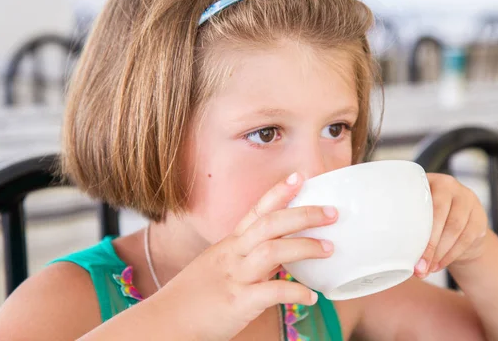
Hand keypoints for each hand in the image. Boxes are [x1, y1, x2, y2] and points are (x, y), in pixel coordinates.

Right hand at [162, 173, 336, 340]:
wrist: (165, 321)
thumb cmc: (195, 296)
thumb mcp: (219, 266)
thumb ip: (247, 257)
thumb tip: (278, 254)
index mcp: (231, 244)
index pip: (257, 210)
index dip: (279, 192)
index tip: (300, 176)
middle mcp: (234, 254)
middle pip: (270, 224)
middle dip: (303, 214)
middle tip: (332, 212)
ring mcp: (235, 277)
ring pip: (273, 252)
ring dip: (304, 247)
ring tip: (329, 249)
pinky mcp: (238, 302)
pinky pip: (271, 292)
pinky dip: (295, 292)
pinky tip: (312, 297)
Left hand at [414, 173, 488, 278]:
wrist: (456, 218)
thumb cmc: (426, 215)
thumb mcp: (415, 209)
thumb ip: (406, 220)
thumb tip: (391, 252)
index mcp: (429, 181)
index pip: (426, 204)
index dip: (418, 230)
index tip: (407, 251)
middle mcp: (451, 186)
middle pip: (443, 217)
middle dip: (430, 246)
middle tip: (419, 267)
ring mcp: (468, 200)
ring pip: (456, 230)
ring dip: (440, 254)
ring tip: (427, 269)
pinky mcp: (480, 218)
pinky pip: (466, 239)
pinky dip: (451, 255)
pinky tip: (439, 265)